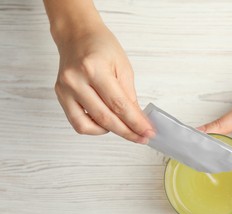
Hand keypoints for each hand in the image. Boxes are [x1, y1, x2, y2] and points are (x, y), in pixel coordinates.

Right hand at [54, 22, 153, 142]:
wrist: (77, 35)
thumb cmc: (101, 46)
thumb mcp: (123, 67)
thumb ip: (129, 96)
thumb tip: (138, 120)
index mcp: (94, 68)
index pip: (119, 105)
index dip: (135, 123)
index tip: (148, 132)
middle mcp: (76, 80)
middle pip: (105, 118)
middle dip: (127, 131)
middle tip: (142, 137)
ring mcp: (65, 89)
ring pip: (89, 125)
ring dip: (111, 131)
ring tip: (124, 127)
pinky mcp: (60, 96)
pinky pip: (77, 123)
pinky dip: (94, 128)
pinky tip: (106, 123)